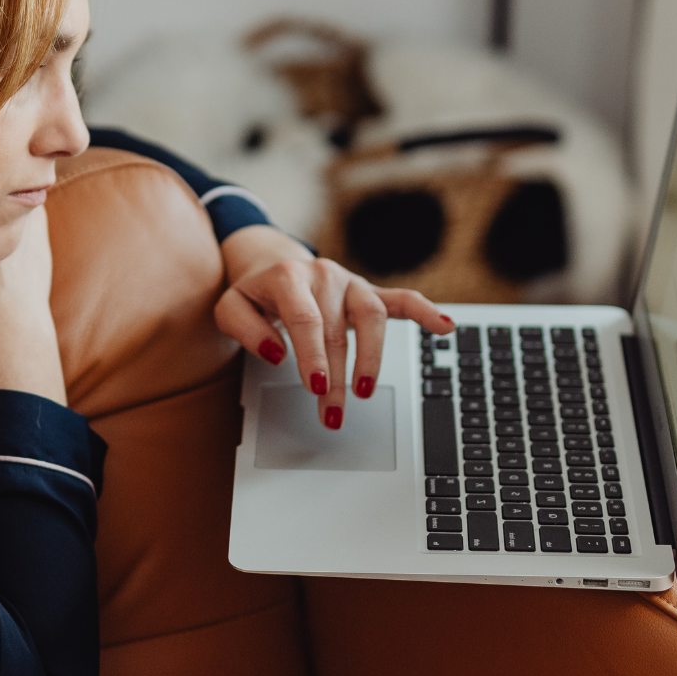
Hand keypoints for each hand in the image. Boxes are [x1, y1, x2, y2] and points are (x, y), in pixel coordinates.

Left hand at [214, 224, 452, 428]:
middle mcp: (324, 275)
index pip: (305, 319)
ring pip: (372, 317)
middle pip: (336, 330)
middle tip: (331, 413)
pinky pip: (401, 299)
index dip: (312, 354)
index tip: (314, 385)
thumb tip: (277, 353)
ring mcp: (350, 282)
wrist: (272, 262)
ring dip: (371, 358)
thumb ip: (246, 329)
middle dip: (335, 377)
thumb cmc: (254, 293)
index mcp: (289, 277)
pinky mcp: (367, 291)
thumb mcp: (231, 307)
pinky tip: (445, 327)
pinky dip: (425, 312)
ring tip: (364, 392)